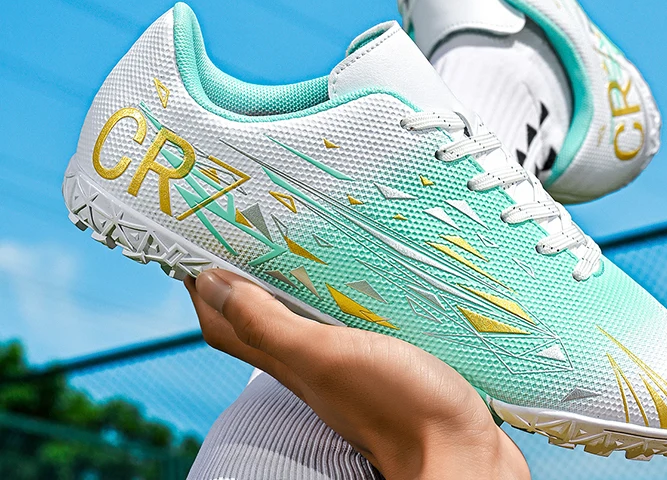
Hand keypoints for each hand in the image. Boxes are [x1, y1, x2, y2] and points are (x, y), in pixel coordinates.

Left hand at [186, 270, 530, 479]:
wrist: (460, 450)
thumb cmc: (394, 403)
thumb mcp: (324, 356)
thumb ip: (269, 325)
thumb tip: (209, 285)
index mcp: (289, 358)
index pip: (224, 320)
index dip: (203, 286)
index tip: (194, 241)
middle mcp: (309, 361)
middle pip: (256, 315)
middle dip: (241, 274)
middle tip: (242, 229)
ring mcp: (346, 360)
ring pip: (299, 314)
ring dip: (286, 280)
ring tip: (291, 239)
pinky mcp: (381, 355)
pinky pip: (340, 318)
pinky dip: (330, 294)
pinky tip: (352, 274)